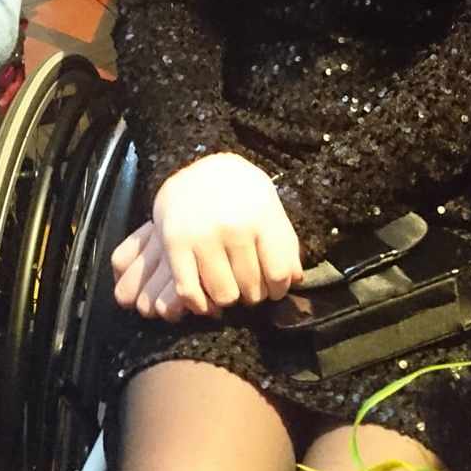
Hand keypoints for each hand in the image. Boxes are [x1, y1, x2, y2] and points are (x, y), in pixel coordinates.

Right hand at [118, 153, 303, 317]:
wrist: (196, 166)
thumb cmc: (240, 190)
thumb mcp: (269, 204)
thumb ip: (284, 242)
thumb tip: (295, 280)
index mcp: (262, 214)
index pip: (278, 274)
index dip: (279, 289)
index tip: (274, 288)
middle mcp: (233, 226)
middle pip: (252, 288)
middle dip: (254, 294)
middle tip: (249, 285)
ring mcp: (202, 236)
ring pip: (224, 295)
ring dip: (229, 298)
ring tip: (230, 286)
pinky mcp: (175, 244)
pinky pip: (189, 292)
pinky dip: (200, 305)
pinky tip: (206, 298)